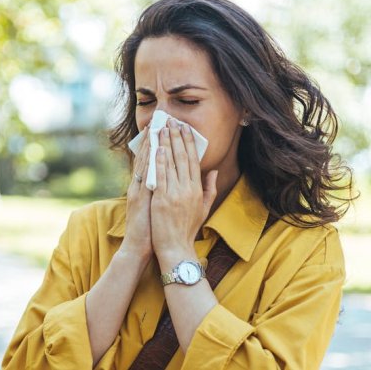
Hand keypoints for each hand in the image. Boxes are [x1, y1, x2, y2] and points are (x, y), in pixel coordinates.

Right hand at [120, 129, 153, 258]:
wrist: (140, 247)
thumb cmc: (152, 230)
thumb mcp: (158, 208)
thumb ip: (163, 193)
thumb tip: (172, 181)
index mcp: (145, 188)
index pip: (151, 162)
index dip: (156, 145)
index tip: (163, 129)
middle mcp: (139, 186)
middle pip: (146, 157)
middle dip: (153, 139)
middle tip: (159, 120)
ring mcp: (137, 190)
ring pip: (143, 162)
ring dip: (149, 144)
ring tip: (155, 127)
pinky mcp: (138, 197)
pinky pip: (144, 175)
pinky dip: (148, 161)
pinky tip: (154, 149)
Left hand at [150, 119, 217, 259]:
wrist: (176, 248)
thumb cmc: (188, 229)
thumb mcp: (204, 208)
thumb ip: (209, 188)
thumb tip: (213, 171)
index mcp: (197, 190)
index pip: (193, 160)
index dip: (189, 143)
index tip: (185, 128)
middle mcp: (187, 189)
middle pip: (182, 157)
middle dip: (177, 137)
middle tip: (172, 121)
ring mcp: (174, 194)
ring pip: (170, 163)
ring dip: (166, 144)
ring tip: (162, 129)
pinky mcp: (162, 200)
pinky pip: (160, 176)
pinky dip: (159, 161)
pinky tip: (157, 148)